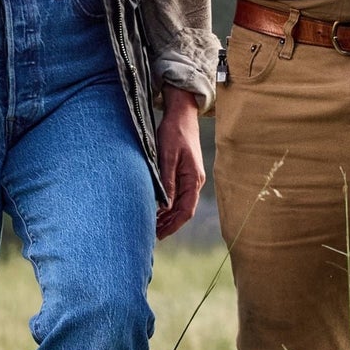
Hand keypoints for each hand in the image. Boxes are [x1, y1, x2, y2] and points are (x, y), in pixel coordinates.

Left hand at [155, 86, 204, 239]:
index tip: (160, 235)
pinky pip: (179, 194)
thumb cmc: (174, 132)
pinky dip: (169, 205)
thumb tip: (164, 205)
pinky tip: (158, 209)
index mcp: (193, 178)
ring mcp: (191, 177)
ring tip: (154, 226)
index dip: (173, 224)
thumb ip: (167, 180)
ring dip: (169, 216)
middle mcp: (195, 180)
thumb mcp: (167, 156)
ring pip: (181, 204)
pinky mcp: (185, 172)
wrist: (182, 114)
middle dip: (170, 224)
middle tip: (154, 235)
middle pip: (184, 210)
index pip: (186, 210)